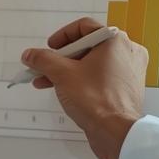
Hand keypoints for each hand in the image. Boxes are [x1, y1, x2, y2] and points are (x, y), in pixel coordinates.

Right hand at [21, 18, 146, 158]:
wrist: (115, 132)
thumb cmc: (95, 99)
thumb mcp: (61, 74)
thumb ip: (43, 59)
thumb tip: (30, 54)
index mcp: (115, 41)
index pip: (84, 27)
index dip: (62, 36)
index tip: (50, 48)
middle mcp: (126, 52)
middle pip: (87, 46)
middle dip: (61, 58)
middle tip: (45, 67)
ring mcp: (128, 71)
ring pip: (93, 63)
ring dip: (68, 71)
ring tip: (47, 82)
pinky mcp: (126, 87)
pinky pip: (101, 76)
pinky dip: (83, 80)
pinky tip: (64, 90)